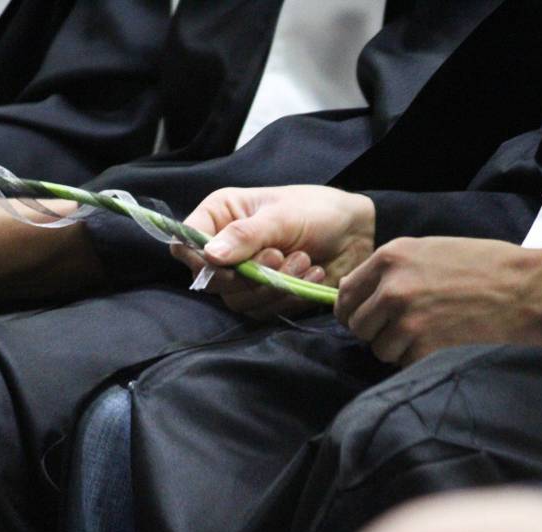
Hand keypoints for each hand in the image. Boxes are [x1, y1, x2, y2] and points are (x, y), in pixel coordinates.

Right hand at [171, 186, 374, 318]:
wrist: (356, 230)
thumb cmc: (317, 209)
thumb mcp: (281, 216)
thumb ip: (246, 236)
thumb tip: (210, 257)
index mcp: (220, 216)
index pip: (185, 245)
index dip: (200, 261)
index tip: (227, 264)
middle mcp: (226, 248)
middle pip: (212, 281)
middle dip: (248, 275)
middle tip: (278, 256)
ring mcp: (245, 274)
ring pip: (238, 300)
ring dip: (273, 285)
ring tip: (303, 261)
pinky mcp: (267, 295)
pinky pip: (264, 310)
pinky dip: (288, 296)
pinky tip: (312, 274)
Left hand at [335, 237, 541, 365]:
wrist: (530, 290)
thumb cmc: (486, 266)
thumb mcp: (430, 251)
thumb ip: (392, 270)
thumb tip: (359, 295)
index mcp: (390, 258)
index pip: (345, 293)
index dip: (353, 309)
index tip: (363, 317)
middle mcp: (391, 289)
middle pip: (358, 326)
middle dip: (377, 331)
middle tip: (407, 328)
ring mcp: (406, 322)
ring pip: (379, 349)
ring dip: (399, 348)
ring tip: (433, 333)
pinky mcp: (424, 350)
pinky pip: (403, 365)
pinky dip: (419, 361)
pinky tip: (444, 344)